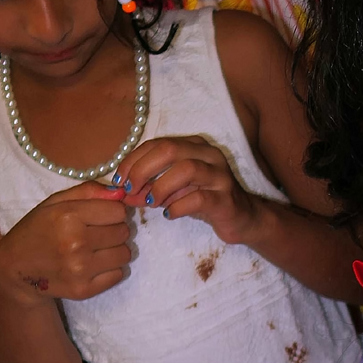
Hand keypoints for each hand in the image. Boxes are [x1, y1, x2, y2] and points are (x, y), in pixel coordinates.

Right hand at [0, 183, 130, 306]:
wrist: (15, 268)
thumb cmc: (37, 229)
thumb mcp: (55, 202)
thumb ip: (88, 192)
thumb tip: (122, 193)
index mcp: (68, 216)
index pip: (118, 211)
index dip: (111, 212)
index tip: (99, 216)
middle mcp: (76, 243)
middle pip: (124, 232)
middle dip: (113, 230)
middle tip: (95, 234)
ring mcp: (80, 269)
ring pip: (125, 254)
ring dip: (114, 250)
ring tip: (94, 249)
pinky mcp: (84, 290)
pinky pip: (118, 274)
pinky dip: (110, 270)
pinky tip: (92, 265)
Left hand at [112, 135, 261, 245]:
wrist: (243, 218)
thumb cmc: (205, 200)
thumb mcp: (173, 191)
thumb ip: (149, 189)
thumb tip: (122, 194)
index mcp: (194, 146)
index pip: (157, 143)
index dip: (133, 160)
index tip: (119, 180)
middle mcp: (209, 155)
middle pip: (169, 150)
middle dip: (143, 169)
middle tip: (130, 190)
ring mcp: (220, 176)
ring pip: (186, 170)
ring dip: (160, 187)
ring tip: (150, 203)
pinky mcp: (226, 199)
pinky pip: (198, 198)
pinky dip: (177, 206)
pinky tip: (169, 214)